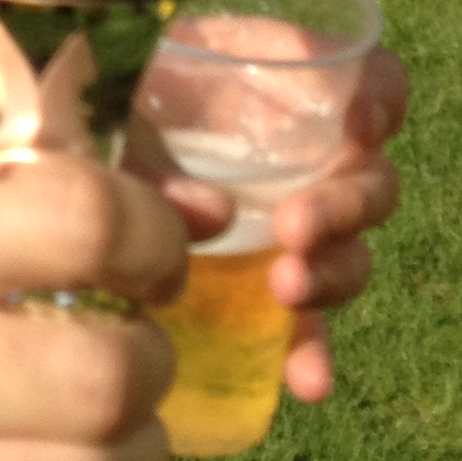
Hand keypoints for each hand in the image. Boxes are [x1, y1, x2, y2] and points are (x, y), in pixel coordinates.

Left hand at [144, 40, 406, 403]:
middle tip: (294, 226)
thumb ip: (158, 148)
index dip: (381, 97)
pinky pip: (311, 323)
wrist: (80, 162)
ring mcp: (296, 225)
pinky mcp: (274, 286)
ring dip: (332, 272)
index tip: (357, 125)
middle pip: (370, 178)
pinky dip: (312, 351)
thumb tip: (203, 214)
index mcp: (286, 88)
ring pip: (350, 251)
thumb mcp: (125, 108)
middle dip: (345, 204)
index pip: (373, 79)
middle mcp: (309, 156)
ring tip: (288, 287)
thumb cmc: (108, 107)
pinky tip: (307, 381)